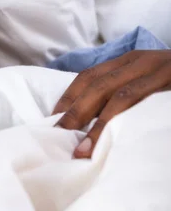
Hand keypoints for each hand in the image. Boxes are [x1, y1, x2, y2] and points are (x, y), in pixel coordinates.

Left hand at [53, 50, 170, 158]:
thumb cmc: (170, 84)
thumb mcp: (145, 82)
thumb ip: (121, 93)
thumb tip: (82, 122)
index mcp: (131, 60)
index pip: (89, 76)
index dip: (68, 98)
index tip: (52, 121)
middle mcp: (145, 61)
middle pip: (100, 86)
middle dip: (76, 113)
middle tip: (59, 138)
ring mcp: (165, 72)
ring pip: (124, 97)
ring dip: (101, 126)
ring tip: (85, 150)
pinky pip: (151, 106)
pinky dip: (132, 124)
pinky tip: (119, 142)